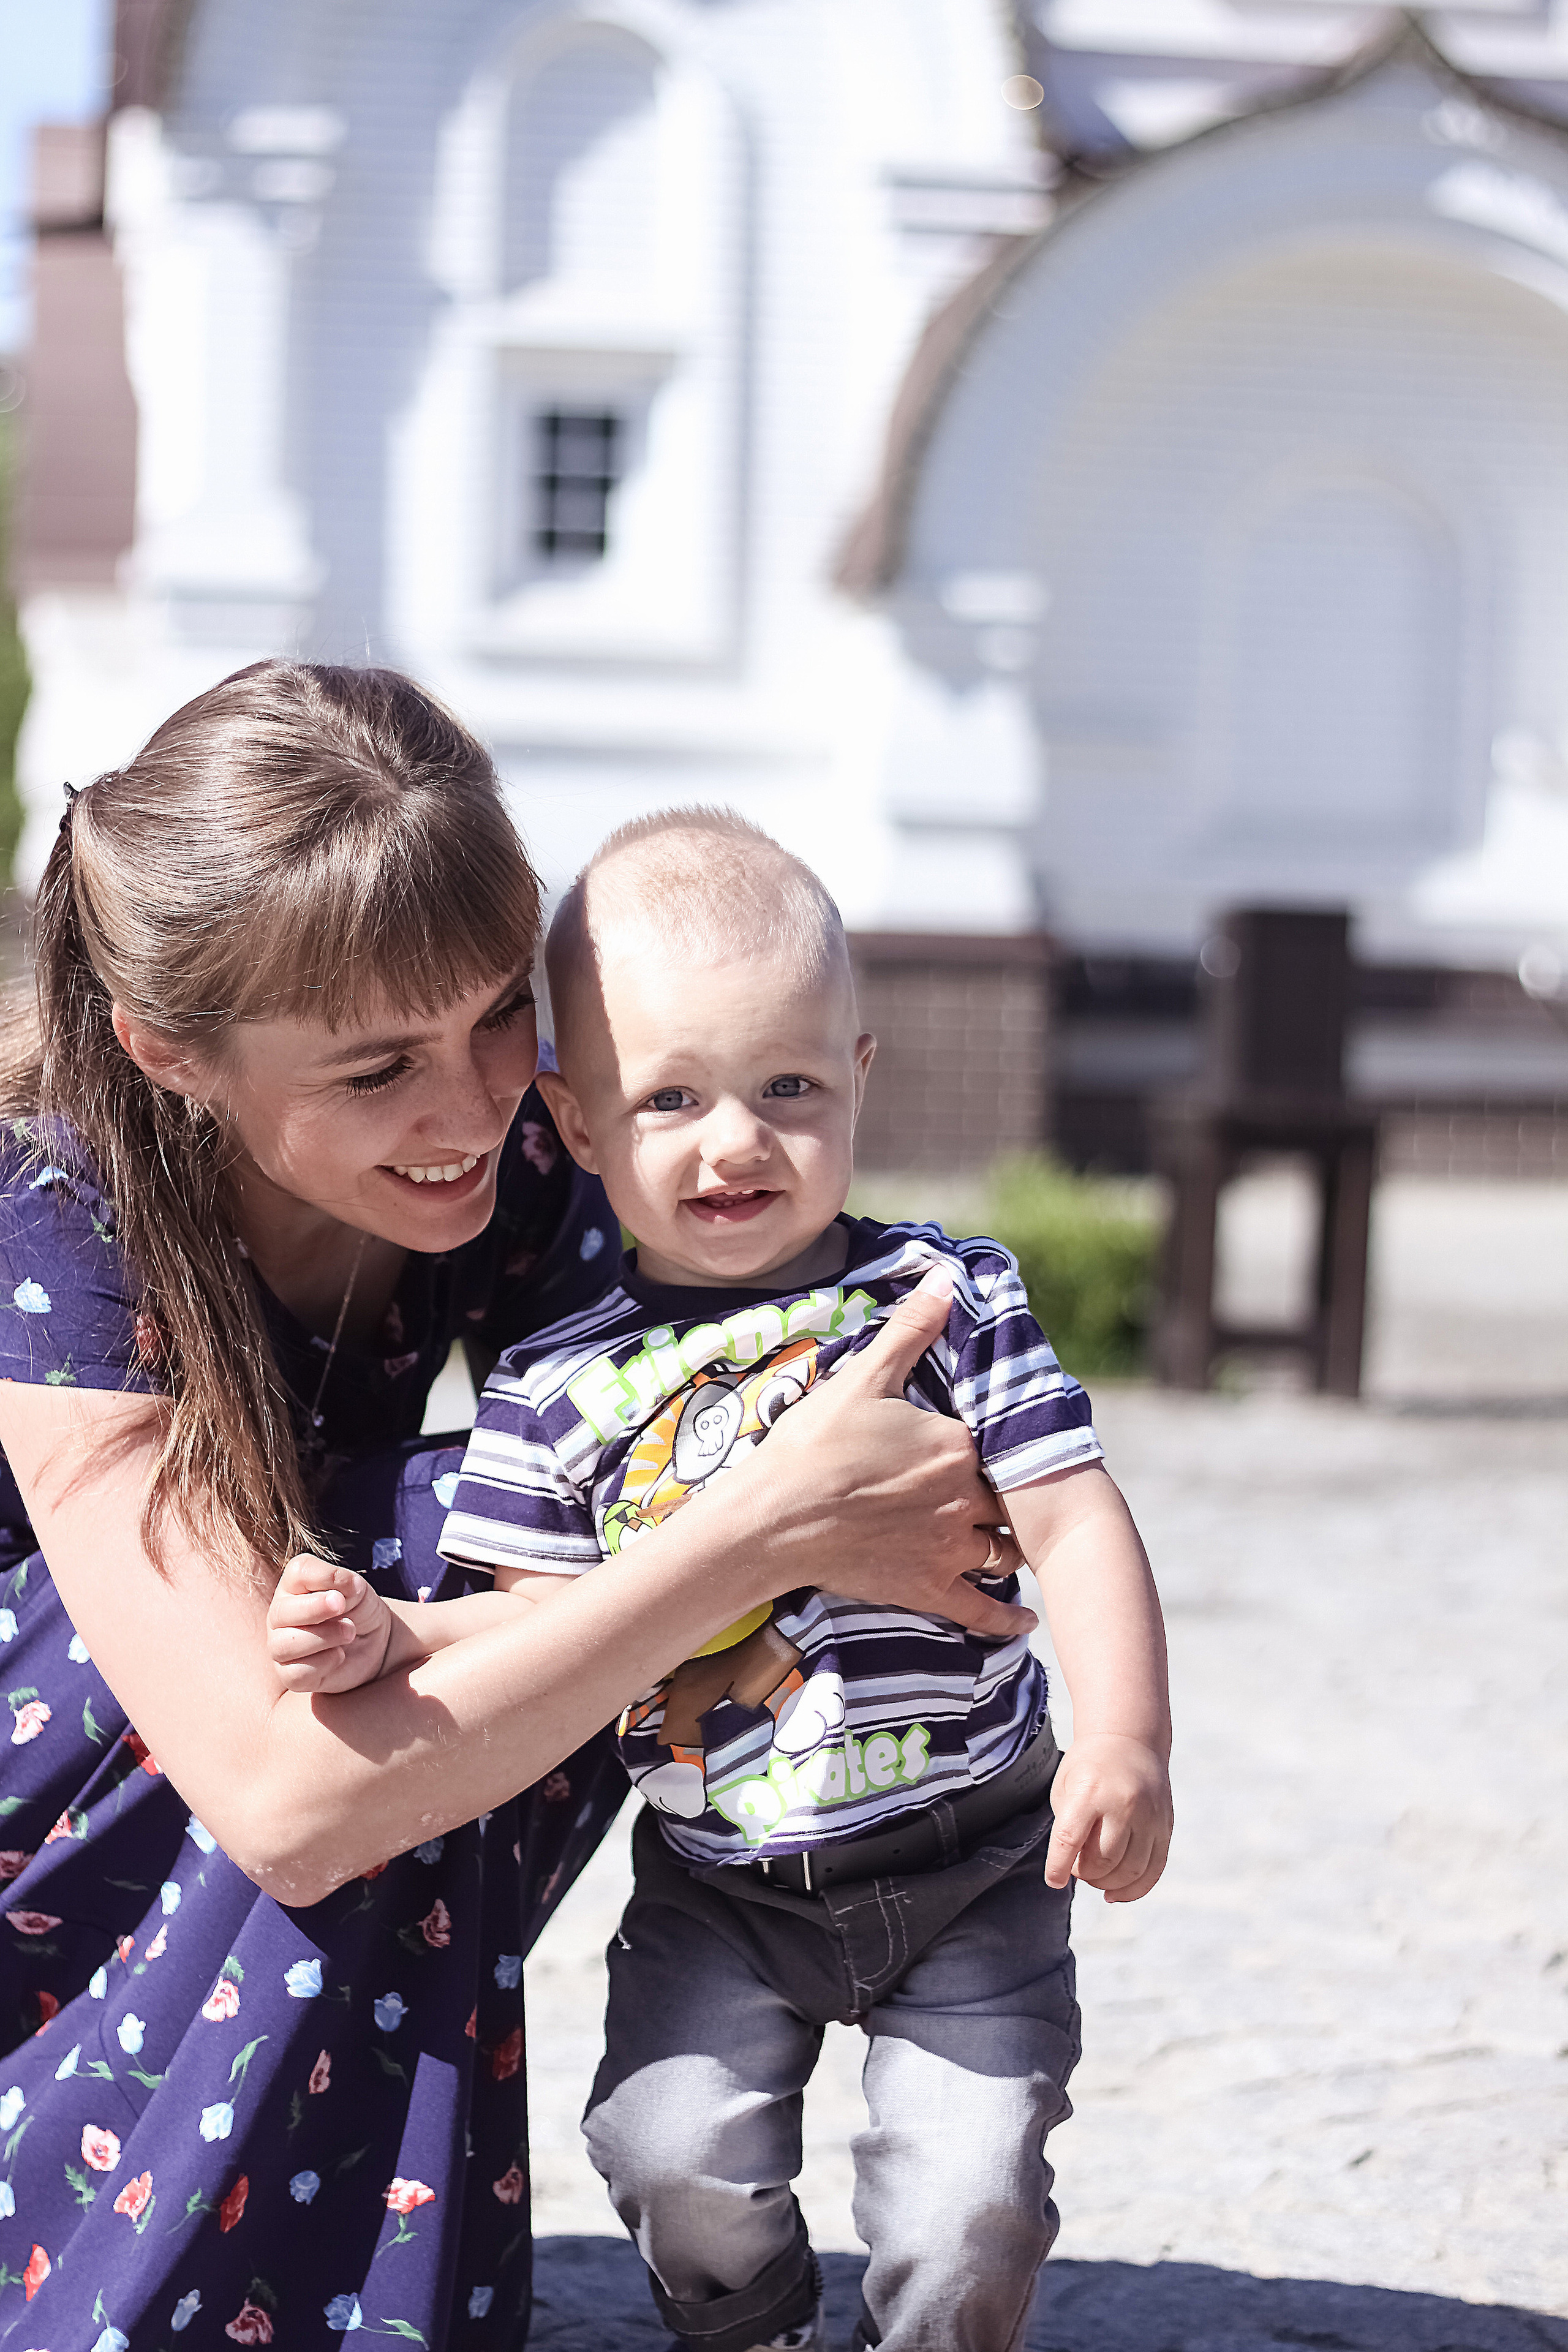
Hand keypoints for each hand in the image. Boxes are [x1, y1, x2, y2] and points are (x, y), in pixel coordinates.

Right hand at [266, 1554, 395, 1694]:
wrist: (374, 1642)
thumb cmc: (358, 1610)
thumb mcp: (358, 1590)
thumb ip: (345, 1583)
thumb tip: (343, 1589)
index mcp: (294, 1585)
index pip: (297, 1572)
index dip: (324, 1576)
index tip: (352, 1586)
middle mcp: (281, 1614)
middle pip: (281, 1612)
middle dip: (315, 1609)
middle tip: (342, 1607)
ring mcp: (281, 1645)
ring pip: (284, 1645)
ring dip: (323, 1637)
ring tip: (349, 1632)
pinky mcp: (291, 1674)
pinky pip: (295, 1673)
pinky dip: (323, 1663)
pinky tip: (340, 1655)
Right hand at [747, 1269, 1032, 1640]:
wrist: (773, 1518)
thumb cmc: (813, 1445)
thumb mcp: (862, 1378)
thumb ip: (910, 1331)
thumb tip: (946, 1279)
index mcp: (955, 1446)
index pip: (998, 1446)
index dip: (1000, 1448)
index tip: (1000, 1447)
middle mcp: (963, 1498)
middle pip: (1007, 1500)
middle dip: (1011, 1499)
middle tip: (1017, 1497)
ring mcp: (947, 1548)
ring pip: (1002, 1552)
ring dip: (1009, 1548)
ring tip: (1012, 1544)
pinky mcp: (926, 1589)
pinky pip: (982, 1610)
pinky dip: (1006, 1618)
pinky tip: (1023, 1620)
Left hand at [1043, 1732, 1172, 1901]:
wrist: (1130, 1740)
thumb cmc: (1088, 1767)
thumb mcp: (1066, 1787)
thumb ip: (1066, 1827)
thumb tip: (1070, 1871)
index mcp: (1090, 1790)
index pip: (1070, 1840)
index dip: (1058, 1867)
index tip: (1054, 1880)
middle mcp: (1123, 1803)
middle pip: (1103, 1859)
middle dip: (1085, 1874)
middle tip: (1077, 1868)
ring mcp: (1149, 1815)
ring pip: (1130, 1870)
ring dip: (1107, 1884)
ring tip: (1095, 1876)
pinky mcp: (1165, 1826)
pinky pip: (1154, 1870)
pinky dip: (1134, 1890)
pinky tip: (1115, 1893)